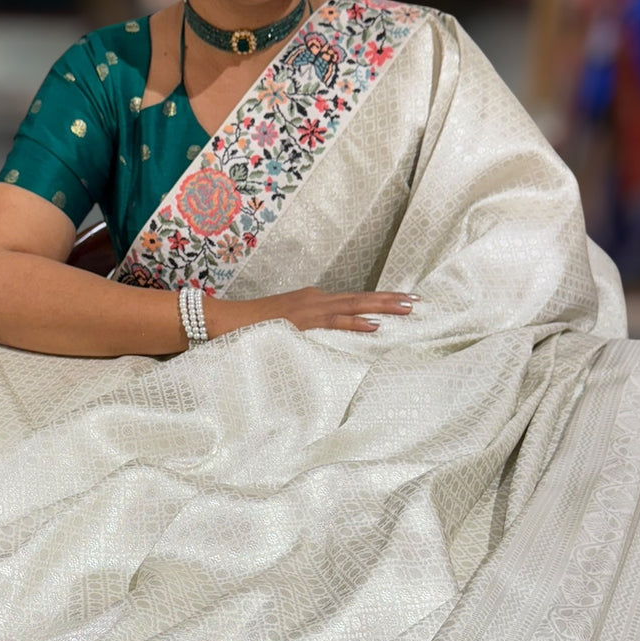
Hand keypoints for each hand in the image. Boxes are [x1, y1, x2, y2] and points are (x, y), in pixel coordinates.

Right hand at [204, 287, 418, 336]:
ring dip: (381, 306)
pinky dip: (354, 322)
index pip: (353, 301)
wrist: (223, 320)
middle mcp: (315, 300)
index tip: (402, 302)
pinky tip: (374, 325)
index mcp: (314, 302)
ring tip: (406, 307)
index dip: (379, 301)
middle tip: (416, 301)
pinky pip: (333, 321)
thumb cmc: (252, 328)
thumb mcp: (285, 328)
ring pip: (353, 305)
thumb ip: (306, 332)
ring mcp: (309, 308)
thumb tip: (325, 342)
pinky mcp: (301, 320)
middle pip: (360, 298)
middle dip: (389, 300)